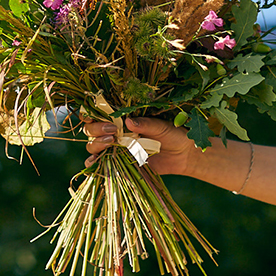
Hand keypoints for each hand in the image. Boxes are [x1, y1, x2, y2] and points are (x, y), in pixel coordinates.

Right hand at [82, 116, 198, 175]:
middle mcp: (116, 132)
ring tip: (110, 143)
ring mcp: (116, 148)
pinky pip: (101, 163)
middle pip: (91, 129)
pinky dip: (94, 163)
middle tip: (112, 131)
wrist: (184, 155)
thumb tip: (128, 121)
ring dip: (95, 145)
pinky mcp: (120, 163)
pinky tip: (94, 162)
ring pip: (93, 145)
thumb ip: (146, 124)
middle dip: (96, 129)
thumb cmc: (174, 134)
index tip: (98, 116)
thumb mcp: (162, 126)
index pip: (98, 112)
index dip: (92, 113)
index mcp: (123, 118)